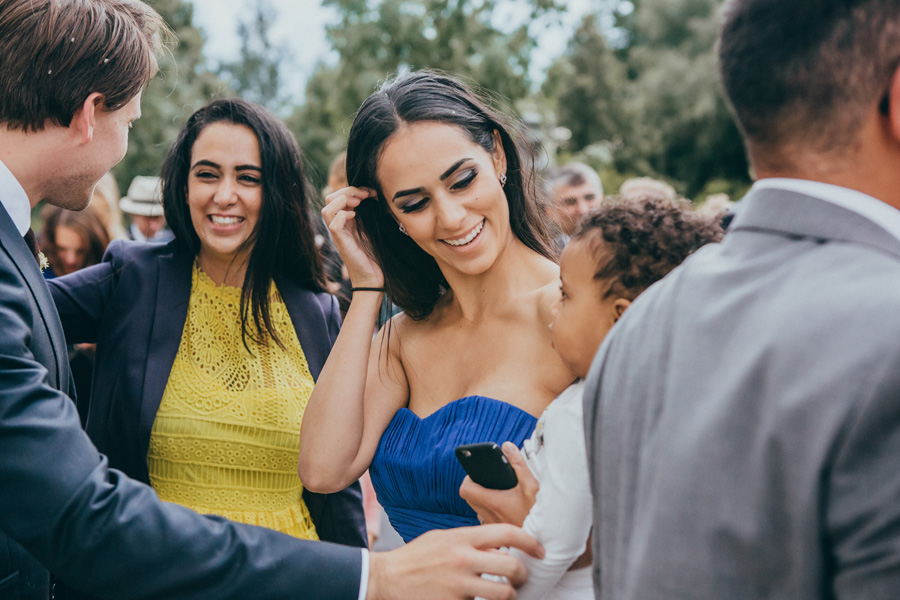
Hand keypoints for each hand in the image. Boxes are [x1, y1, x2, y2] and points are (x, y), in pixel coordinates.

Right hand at [321, 186, 382, 287]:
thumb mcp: (372, 230)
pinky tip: (355, 217)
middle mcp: (339, 226)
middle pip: (330, 199)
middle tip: (365, 195)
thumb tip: (374, 196)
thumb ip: (369, 215)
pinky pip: (333, 222)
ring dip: (344, 200)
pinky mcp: (340, 242)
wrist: (372, 279)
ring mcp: (338, 234)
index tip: (371, 192)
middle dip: (347, 191)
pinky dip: (343, 214)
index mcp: (346, 221)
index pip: (338, 197)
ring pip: (327, 208)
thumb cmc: (374, 256)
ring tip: (359, 203)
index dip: (352, 189)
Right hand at [366, 524, 543, 599]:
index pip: (507, 532)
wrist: (388, 578)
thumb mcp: (443, 538)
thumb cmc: (416, 557)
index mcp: (461, 538)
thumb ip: (470, 540)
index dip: (529, 541)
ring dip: (509, 596)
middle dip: (522, 574)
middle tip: (520, 578)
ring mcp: (459, 584)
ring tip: (504, 594)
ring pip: (503, 593)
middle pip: (511, 565)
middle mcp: (463, 559)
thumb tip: (498, 545)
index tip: (539, 550)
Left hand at [459, 442, 538, 526]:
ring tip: (496, 490)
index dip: (469, 478)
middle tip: (488, 479)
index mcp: (493, 502)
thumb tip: (507, 447)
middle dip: (475, 485)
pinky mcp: (498, 529)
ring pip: (477, 508)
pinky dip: (490, 508)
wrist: (545, 539)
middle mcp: (489, 515)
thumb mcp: (531, 485)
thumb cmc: (538, 513)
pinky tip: (503, 503)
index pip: (466, 489)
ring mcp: (492, 523)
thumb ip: (518, 465)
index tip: (479, 472)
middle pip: (468, 498)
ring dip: (482, 498)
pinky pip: (486, 516)